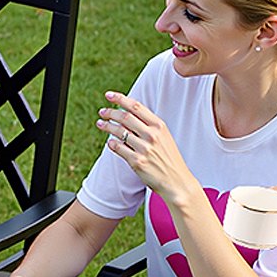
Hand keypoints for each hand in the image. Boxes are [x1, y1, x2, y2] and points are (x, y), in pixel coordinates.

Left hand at [96, 92, 196, 208]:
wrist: (177, 181)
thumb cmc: (169, 158)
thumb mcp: (164, 137)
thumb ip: (149, 126)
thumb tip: (129, 114)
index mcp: (159, 126)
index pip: (136, 107)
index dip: (120, 99)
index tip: (109, 95)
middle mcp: (152, 135)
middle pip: (125, 117)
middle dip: (110, 112)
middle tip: (102, 111)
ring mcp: (144, 148)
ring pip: (119, 132)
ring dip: (107, 126)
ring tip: (100, 123)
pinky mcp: (137, 162)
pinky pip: (118, 148)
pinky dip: (111, 143)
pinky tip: (109, 142)